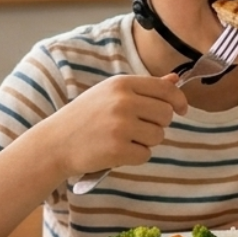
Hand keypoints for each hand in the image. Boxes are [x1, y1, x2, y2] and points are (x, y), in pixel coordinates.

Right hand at [35, 73, 186, 178]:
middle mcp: (123, 101)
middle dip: (158, 124)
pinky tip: (117, 152)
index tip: (182, 109)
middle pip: (166, 114)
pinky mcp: (118, 149)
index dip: (179, 100)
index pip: (165, 89)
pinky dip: (135, 157)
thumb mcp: (110, 94)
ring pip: (158, 136)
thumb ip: (144, 88)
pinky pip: (145, 155)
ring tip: (123, 139)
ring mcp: (120, 125)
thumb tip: (175, 79)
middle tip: (139, 128)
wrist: (55, 142)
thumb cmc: (84, 117)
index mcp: (122, 84)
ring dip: (146, 142)